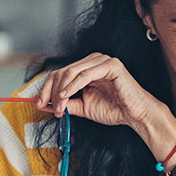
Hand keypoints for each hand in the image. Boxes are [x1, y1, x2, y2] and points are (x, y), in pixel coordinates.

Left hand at [35, 53, 160, 129]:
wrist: (136, 115)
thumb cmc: (114, 109)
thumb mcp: (83, 107)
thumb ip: (65, 103)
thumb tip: (43, 104)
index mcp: (87, 67)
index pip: (60, 73)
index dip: (46, 88)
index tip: (39, 104)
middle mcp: (94, 60)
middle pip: (62, 71)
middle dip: (52, 91)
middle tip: (49, 108)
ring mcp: (103, 60)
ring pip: (71, 71)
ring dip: (61, 91)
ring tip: (59, 107)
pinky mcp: (111, 66)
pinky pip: (86, 74)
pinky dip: (73, 86)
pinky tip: (66, 97)